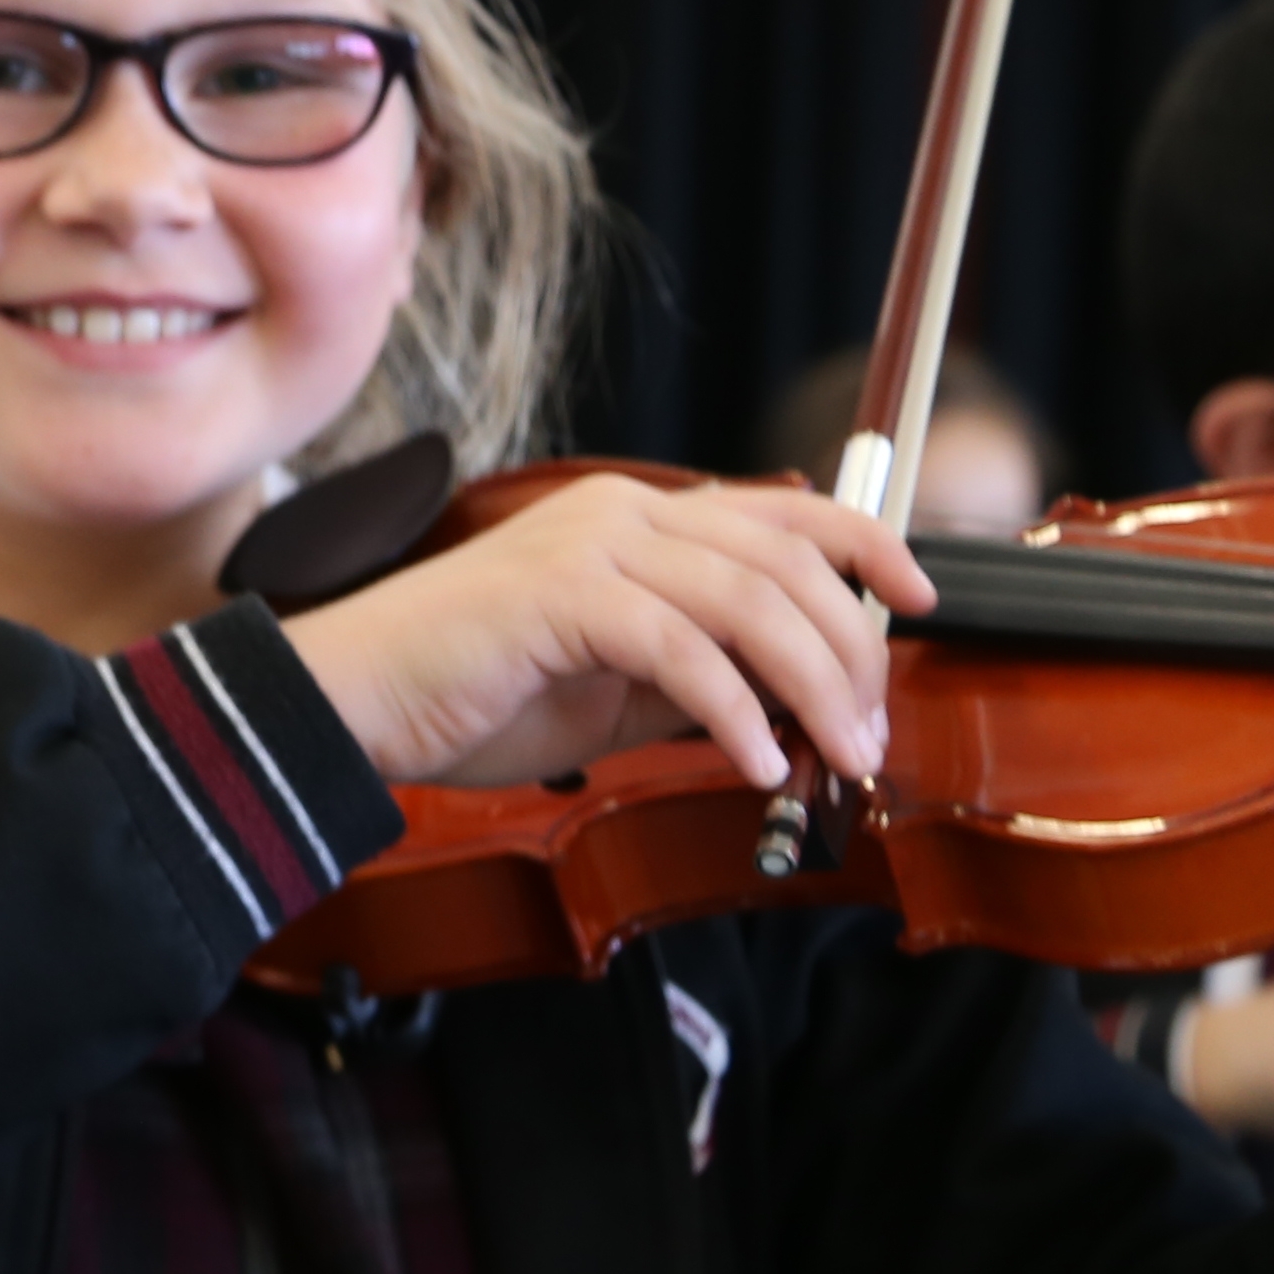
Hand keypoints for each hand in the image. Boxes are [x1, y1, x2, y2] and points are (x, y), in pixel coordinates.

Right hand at [275, 474, 935, 793]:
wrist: (353, 700)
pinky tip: (754, 763)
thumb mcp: (611, 686)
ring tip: (835, 756)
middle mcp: (621, 513)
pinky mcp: (560, 596)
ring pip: (750, 602)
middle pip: (786, 561)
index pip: (785, 510)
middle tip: (869, 733)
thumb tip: (794, 705)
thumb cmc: (467, 694)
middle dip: (850, 651)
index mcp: (635, 518)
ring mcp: (590, 547)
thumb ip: (698, 675)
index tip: (920, 599)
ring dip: (811, 688)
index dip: (868, 546)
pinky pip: (681, 651)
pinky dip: (734, 712)